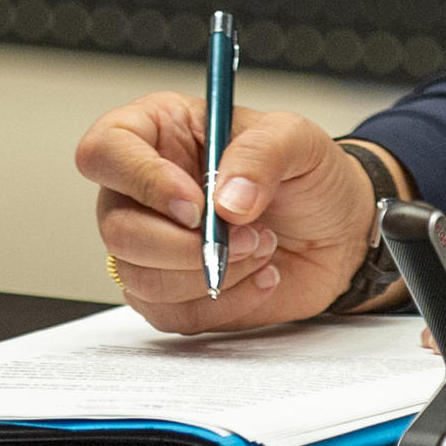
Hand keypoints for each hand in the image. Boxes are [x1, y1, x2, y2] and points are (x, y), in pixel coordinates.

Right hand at [76, 94, 378, 333]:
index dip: (141, 180)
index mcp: (159, 132)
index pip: (105, 150)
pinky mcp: (173, 292)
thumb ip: (261, 154)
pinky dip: (223, 302)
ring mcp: (152, 244)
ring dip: (208, 273)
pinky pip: (171, 314)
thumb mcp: (298, 139)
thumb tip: (225, 200)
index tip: (196, 205)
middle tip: (248, 235)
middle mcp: (143, 189)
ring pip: (139, 277)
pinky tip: (259, 278)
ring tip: (262, 249)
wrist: (340, 232)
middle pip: (116, 228)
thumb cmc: (309, 176)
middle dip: (185, 244)